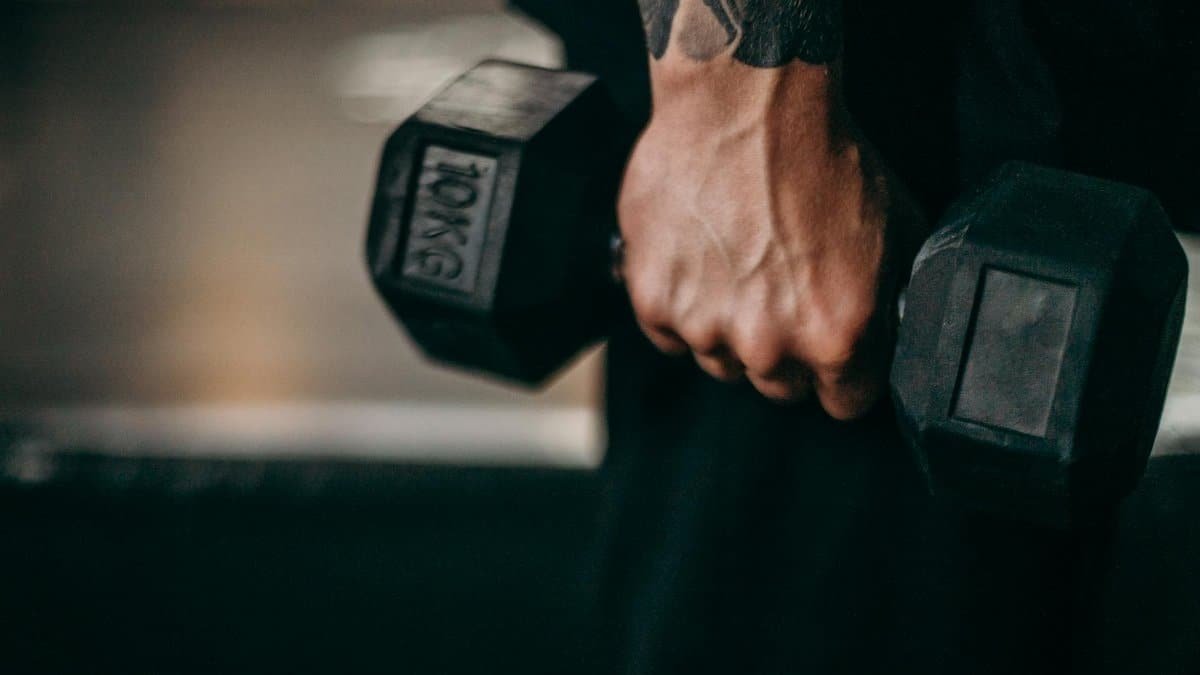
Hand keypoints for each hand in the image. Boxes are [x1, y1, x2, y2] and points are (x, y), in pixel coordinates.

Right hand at [617, 59, 924, 419]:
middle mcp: (769, 345)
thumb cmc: (823, 155)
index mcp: (836, 336)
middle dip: (783, 351)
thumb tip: (888, 338)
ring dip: (729, 328)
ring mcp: (705, 326)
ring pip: (720, 361)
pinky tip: (698, 261)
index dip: (841, 376)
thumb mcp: (896, 230)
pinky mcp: (654, 301)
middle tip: (780, 291)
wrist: (744, 102)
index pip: (843, 404)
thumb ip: (889, 303)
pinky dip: (680, 306)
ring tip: (736, 265)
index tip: (831, 351)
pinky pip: (669, 334)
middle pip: (778, 388)